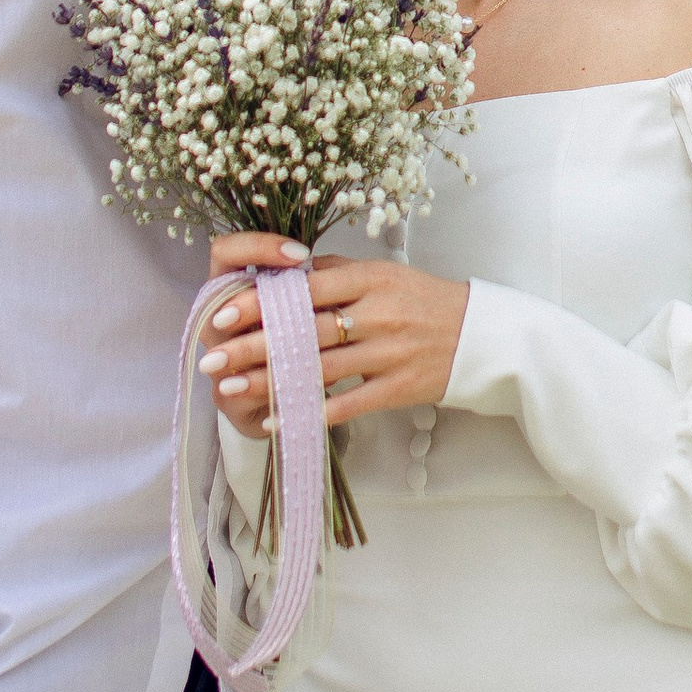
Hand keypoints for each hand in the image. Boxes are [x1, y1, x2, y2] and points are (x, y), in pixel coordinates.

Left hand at [203, 239, 468, 433]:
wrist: (480, 336)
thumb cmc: (425, 301)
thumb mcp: (385, 273)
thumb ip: (337, 272)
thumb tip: (287, 272)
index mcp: (372, 279)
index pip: (307, 290)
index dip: (262, 303)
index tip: (222, 315)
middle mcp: (379, 315)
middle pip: (305, 332)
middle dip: (252, 347)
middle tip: (210, 359)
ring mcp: (390, 354)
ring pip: (319, 370)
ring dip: (270, 381)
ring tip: (230, 388)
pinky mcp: (399, 388)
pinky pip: (348, 404)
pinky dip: (311, 412)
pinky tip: (278, 419)